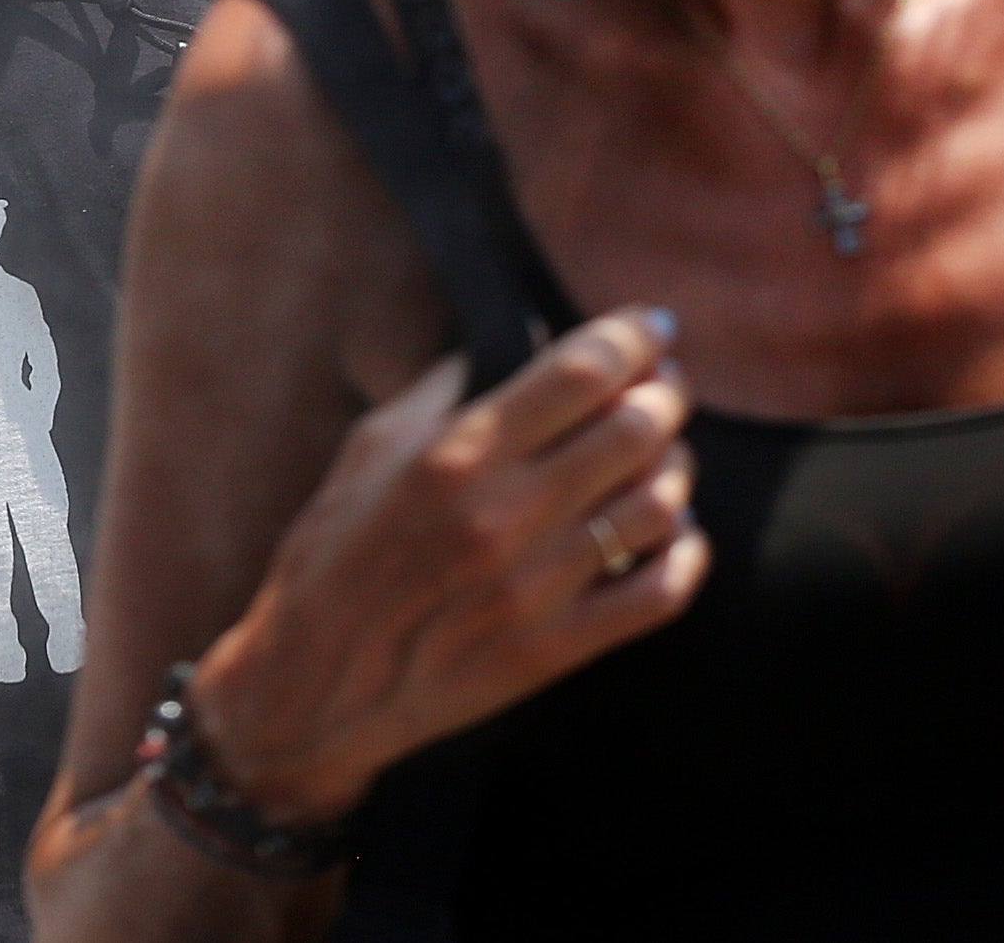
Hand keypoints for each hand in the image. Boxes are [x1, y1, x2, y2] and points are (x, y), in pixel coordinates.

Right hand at [184, 307, 707, 822]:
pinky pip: (661, 593)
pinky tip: (677, 532)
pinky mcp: (556, 648)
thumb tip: (504, 344)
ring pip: (660, 505)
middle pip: (634, 429)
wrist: (316, 679)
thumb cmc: (335, 553)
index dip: (632, 338)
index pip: (578, 373)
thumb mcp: (367, 449)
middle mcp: (503, 515)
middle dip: (666, 393)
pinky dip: (687, 553)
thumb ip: (440, 392)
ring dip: (677, 467)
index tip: (653, 324)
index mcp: (455, 455)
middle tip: (665, 386)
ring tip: (666, 455)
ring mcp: (537, 587)